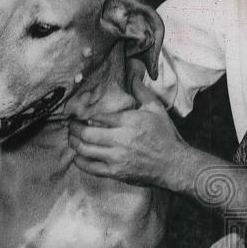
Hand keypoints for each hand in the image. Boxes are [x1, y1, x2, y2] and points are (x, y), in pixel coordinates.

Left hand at [68, 78, 184, 185]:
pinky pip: (91, 167)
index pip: (98, 116)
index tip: (80, 113)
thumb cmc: (166, 136)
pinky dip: (80, 162)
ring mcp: (117, 157)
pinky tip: (78, 156)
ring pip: (85, 150)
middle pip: (86, 133)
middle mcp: (121, 139)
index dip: (85, 114)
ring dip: (74, 143)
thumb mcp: (156, 109)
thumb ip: (141, 92)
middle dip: (74, 128)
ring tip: (72, 138)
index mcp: (129, 122)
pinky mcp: (116, 172)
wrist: (174, 165)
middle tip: (71, 125)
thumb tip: (133, 75)